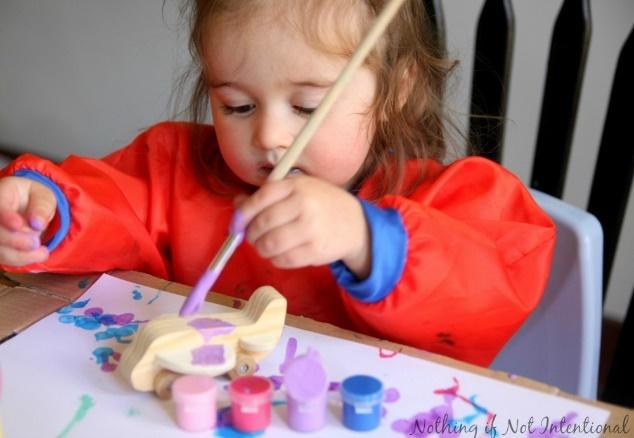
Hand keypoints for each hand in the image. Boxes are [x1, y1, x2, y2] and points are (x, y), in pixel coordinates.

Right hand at [0, 176, 54, 265]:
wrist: (31, 209)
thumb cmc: (36, 199)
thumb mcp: (45, 197)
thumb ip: (42, 207)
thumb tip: (37, 224)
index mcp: (2, 193)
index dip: (5, 216)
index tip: (17, 225)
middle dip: (13, 240)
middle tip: (36, 243)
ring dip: (19, 254)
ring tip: (42, 252)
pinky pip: (2, 257)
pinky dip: (20, 259)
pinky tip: (37, 255)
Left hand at [237, 176, 370, 277]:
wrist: (355, 224)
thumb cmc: (320, 204)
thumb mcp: (297, 190)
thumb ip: (267, 195)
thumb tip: (237, 205)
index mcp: (297, 186)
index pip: (261, 198)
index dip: (243, 212)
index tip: (237, 222)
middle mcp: (304, 205)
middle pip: (262, 223)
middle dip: (251, 234)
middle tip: (253, 236)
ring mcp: (311, 229)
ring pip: (270, 244)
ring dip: (261, 248)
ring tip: (265, 246)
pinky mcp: (315, 250)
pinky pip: (283, 260)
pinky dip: (275, 259)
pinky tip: (280, 253)